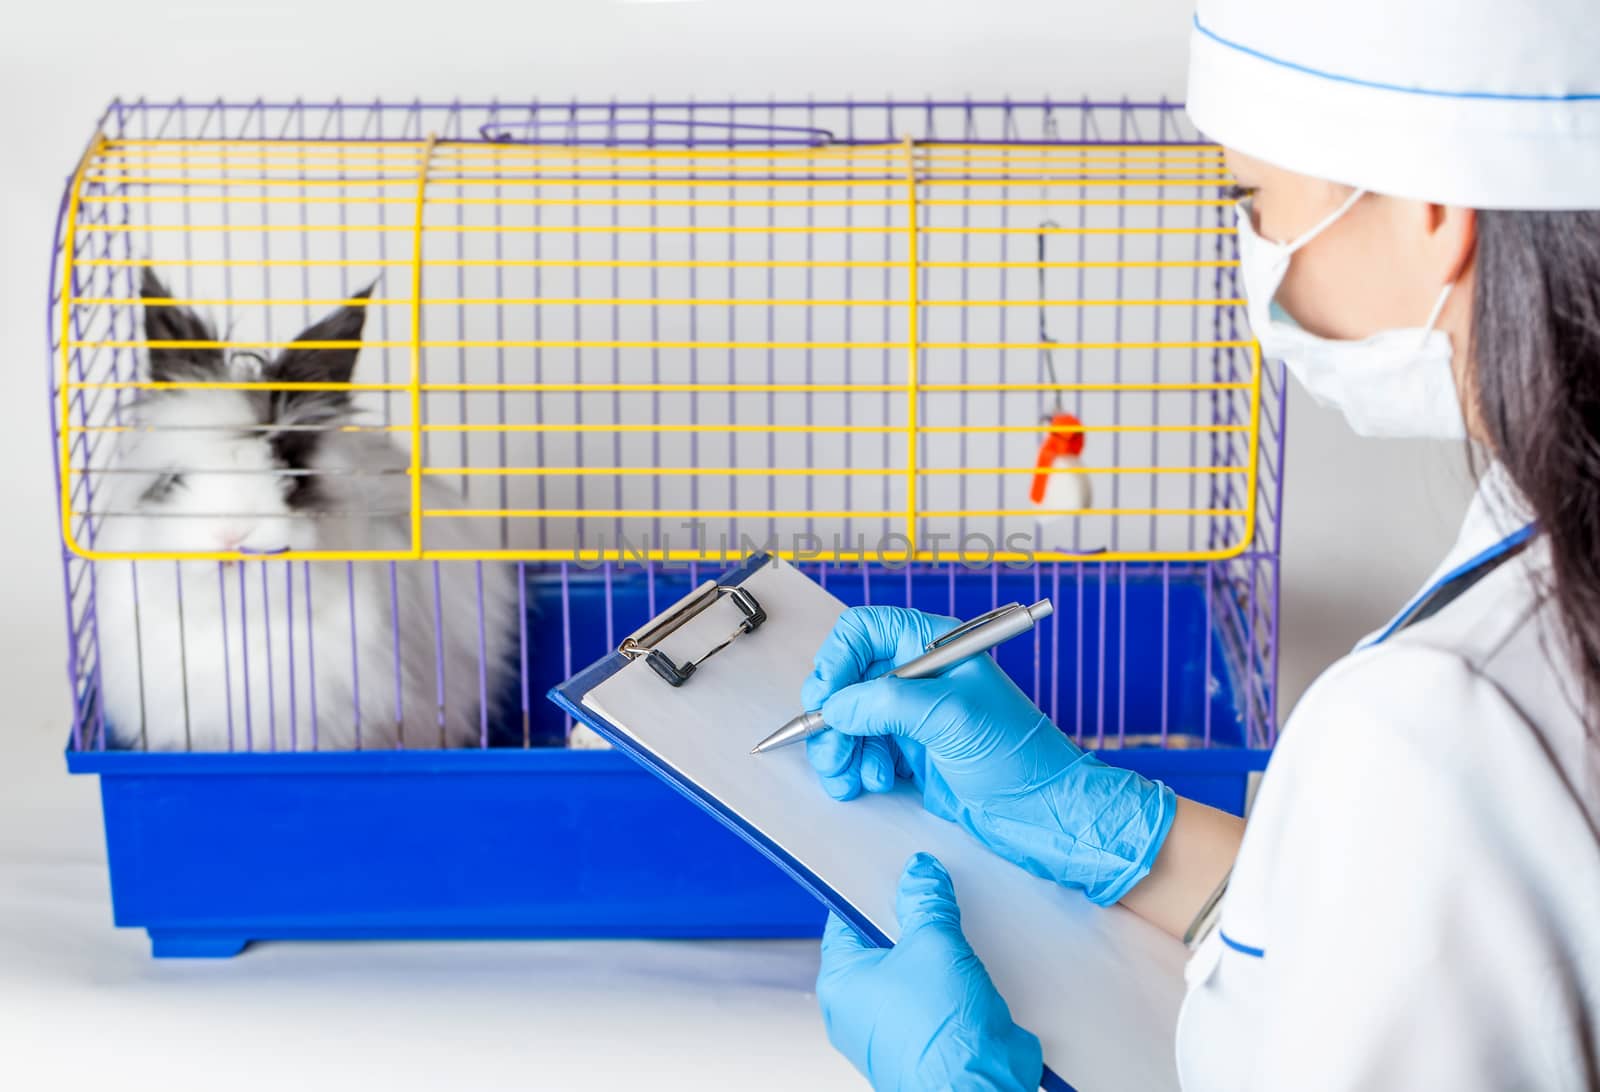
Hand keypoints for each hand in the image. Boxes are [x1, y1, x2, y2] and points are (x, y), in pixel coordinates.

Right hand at [801, 606, 1175, 905]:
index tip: (827, 697)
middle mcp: (921, 676)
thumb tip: (836, 704)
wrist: (1044, 812)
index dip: (837, 659)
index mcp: (935, 646)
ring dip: (841, 749)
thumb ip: (886, 703)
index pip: (864, 631)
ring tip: (850, 776)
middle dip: (833, 716)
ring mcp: (915, 716)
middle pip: (849, 680)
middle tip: (831, 749)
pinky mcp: (913, 753)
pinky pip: (865, 751)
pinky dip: (858, 768)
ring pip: (851, 720)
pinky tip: (876, 783)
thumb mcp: (950, 717)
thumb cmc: (1018, 755)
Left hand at [816, 853, 1041, 1091]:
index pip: (846, 918)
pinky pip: (936, 994)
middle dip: (912, 918)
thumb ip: (926, 902)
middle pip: (882, 942)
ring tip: (958, 925)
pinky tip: (975, 958)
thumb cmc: (938, 1037)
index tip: (898, 869)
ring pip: (913, 969)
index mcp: (840, 983)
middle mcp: (859, 1008)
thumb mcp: (933, 945)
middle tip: (934, 892)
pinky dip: (954, 977)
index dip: (872, 891)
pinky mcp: (928, 1038)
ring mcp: (893, 1026)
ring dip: (937, 949)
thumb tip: (921, 874)